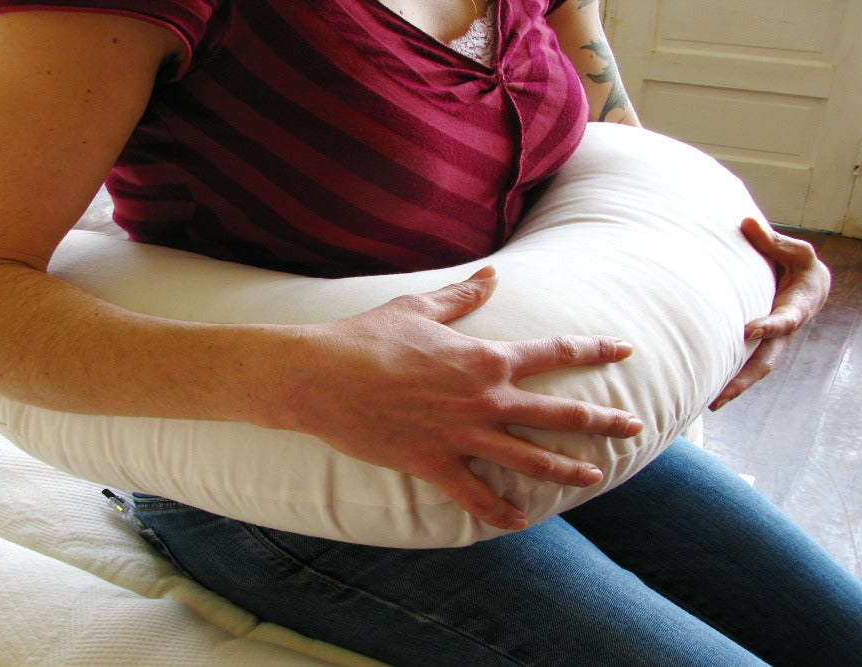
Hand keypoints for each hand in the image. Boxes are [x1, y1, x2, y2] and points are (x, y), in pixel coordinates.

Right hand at [288, 267, 642, 530]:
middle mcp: (486, 399)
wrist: (323, 375)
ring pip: (530, 459)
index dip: (594, 350)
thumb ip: (464, 295)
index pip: (556, 352)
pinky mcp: (434, 464)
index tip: (624, 350)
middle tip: (633, 426)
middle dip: (602, 421)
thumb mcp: (419, 307)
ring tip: (594, 476)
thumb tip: (493, 275)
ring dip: (567, 469)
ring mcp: (463, 435)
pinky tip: (521, 521)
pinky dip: (501, 512)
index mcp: (486, 358)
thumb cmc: (369, 336)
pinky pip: (476, 497)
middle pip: (560, 414)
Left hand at [710, 218, 830, 410]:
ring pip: (753, 370)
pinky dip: (728, 379)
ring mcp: (770, 343)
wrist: (809, 285)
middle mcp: (783, 333)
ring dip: (733, 388)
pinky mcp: (757, 345)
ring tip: (709, 404)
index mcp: (796, 308)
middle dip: (744, 378)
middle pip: (766, 361)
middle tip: (721, 394)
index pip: (784, 321)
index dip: (769, 325)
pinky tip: (705, 393)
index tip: (750, 330)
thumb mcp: (796, 251)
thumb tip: (746, 222)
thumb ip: (772, 241)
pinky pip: (743, 365)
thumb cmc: (799, 265)